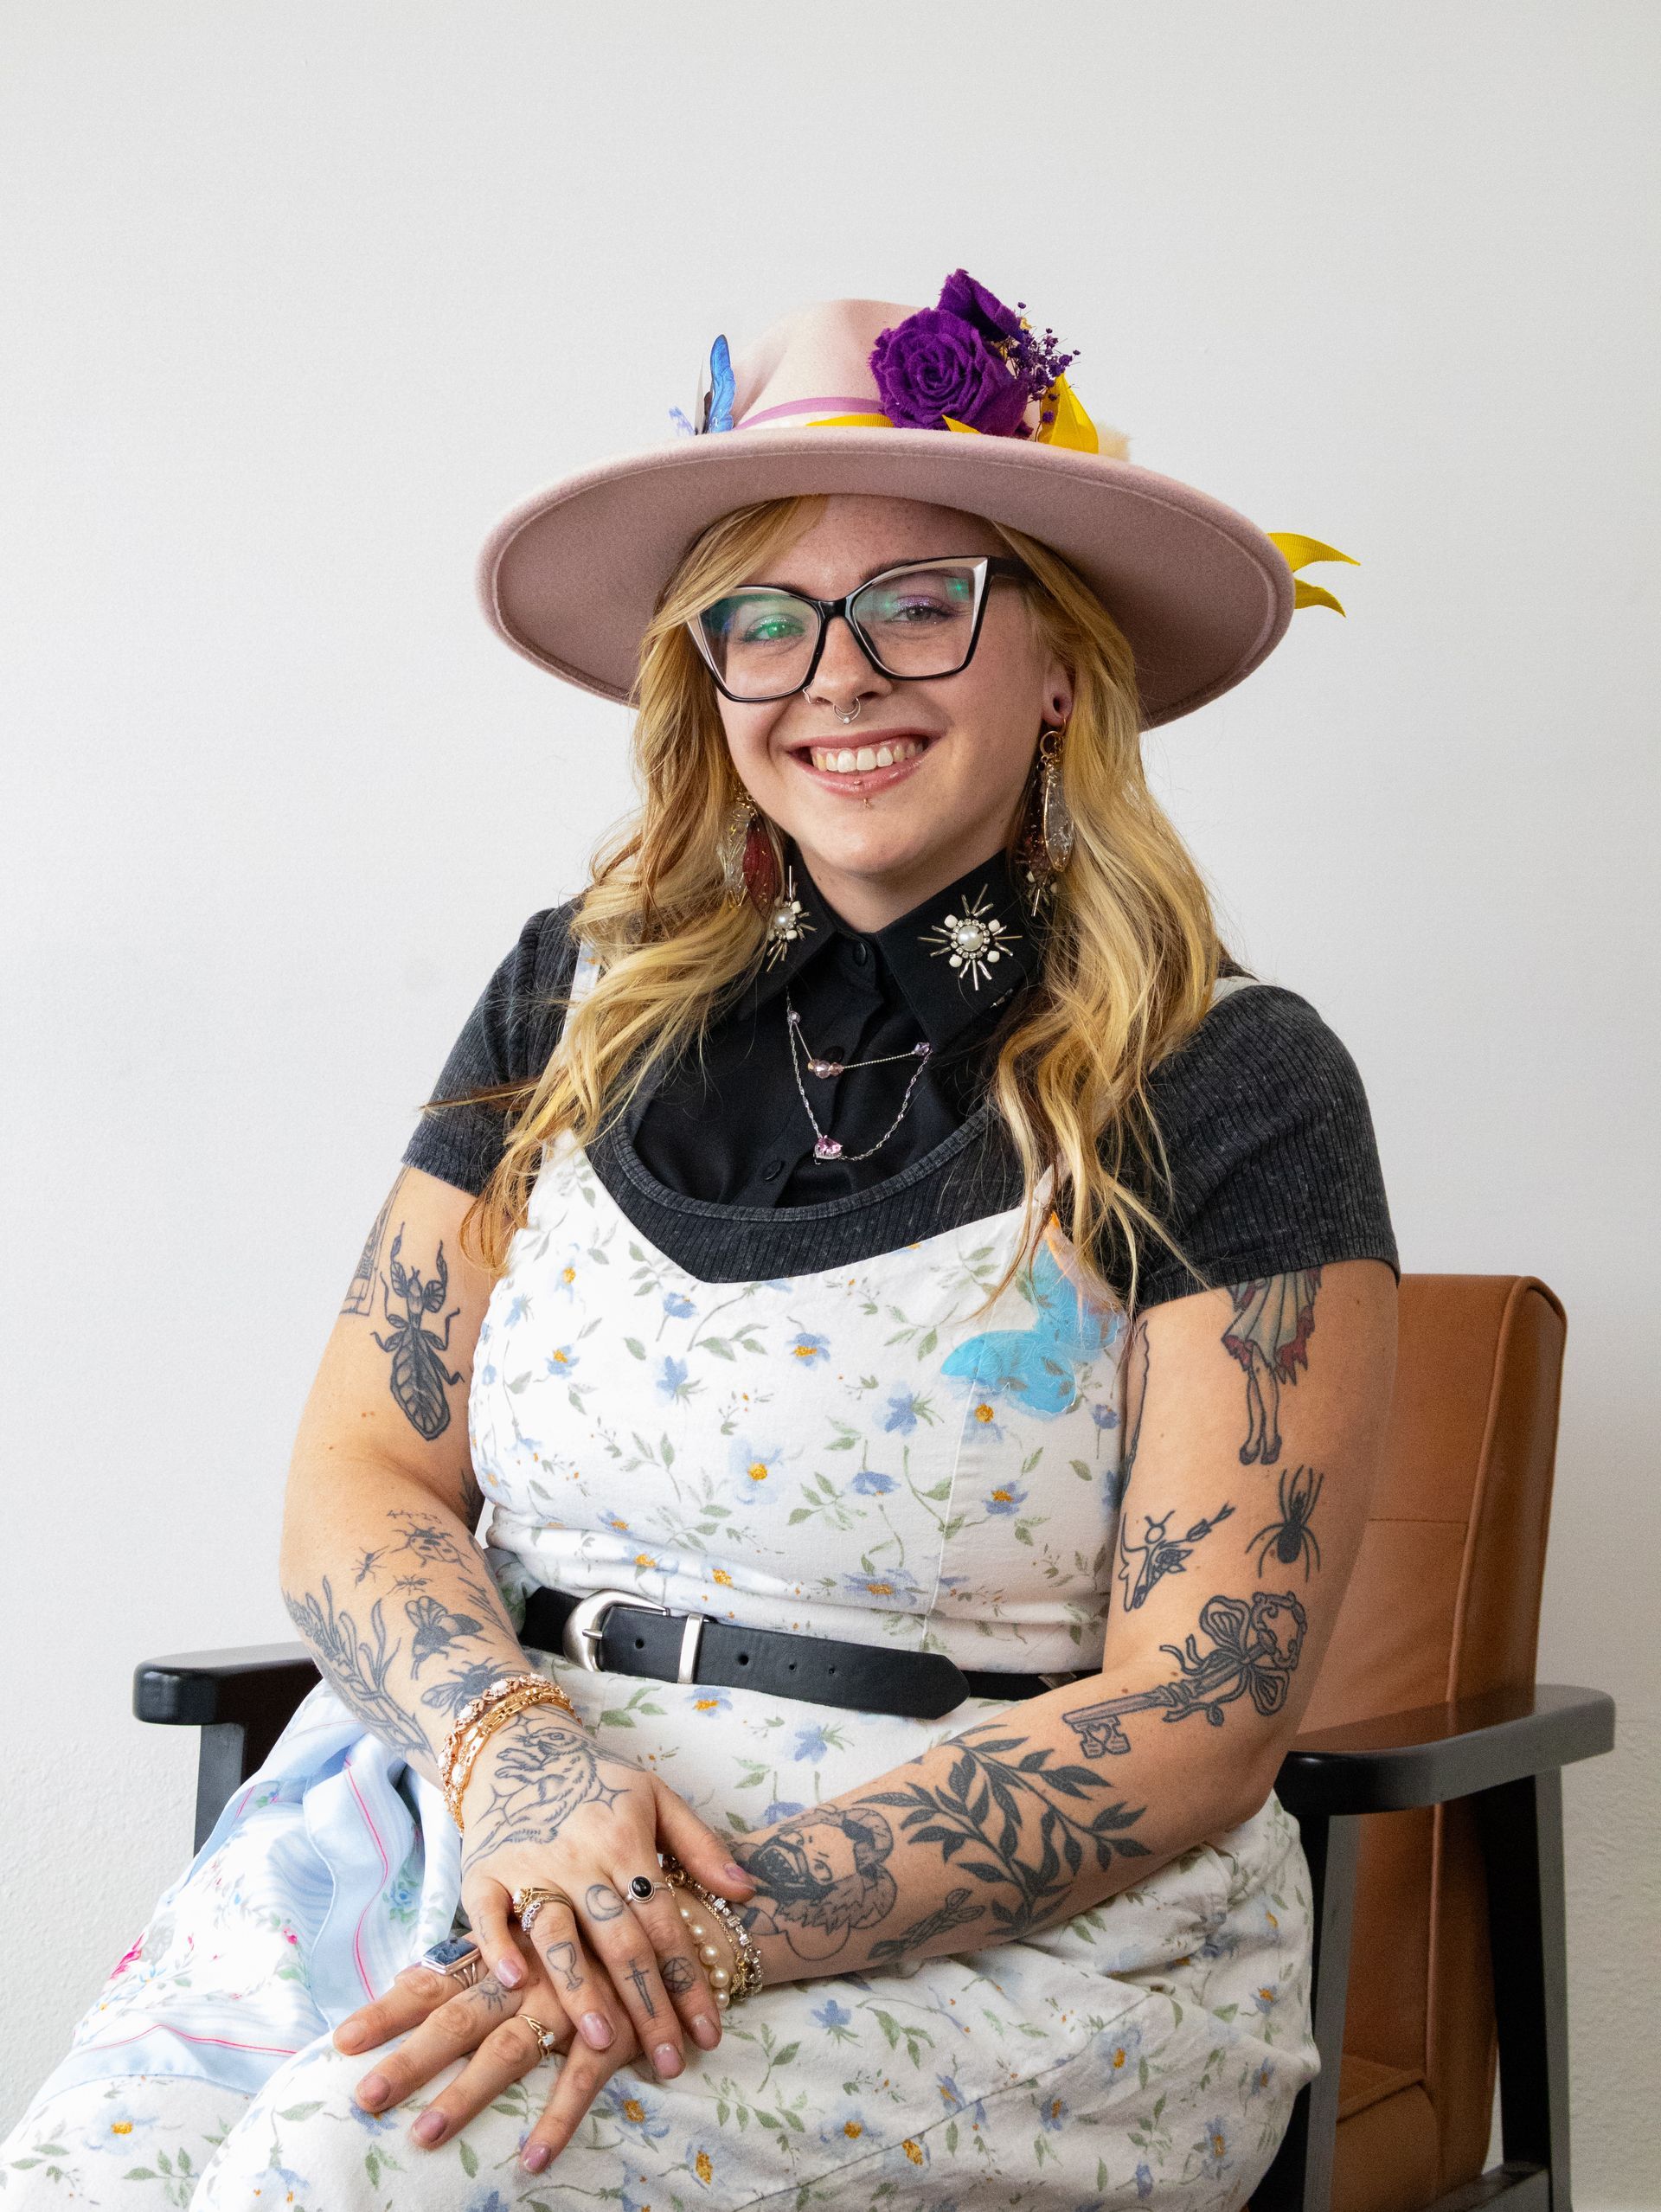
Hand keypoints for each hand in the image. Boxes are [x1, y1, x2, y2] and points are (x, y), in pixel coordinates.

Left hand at [334, 1921, 647, 2176]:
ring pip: (509, 2050)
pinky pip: (581, 2082)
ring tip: (424, 2135)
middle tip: (364, 2097)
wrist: (681, 1920)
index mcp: (506, 1950)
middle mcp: (530, 1973)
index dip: (389, 2009)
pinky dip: (558, 2121)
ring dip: (466, 2096)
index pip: (435, 1978)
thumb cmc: (598, 1929)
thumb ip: (481, 1953)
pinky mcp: (614, 2031)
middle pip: (458, 2017)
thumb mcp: (537, 1929)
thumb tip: (414, 1975)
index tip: (341, 2040)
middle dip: (410, 2058)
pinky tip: (531, 2160)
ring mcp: (571, 2002)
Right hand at [455, 1704, 753, 2077]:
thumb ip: (701, 1845)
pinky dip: (500, 1949)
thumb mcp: (656, 1796)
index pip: (665, 1921)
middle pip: (620, 1940)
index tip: (710, 2033)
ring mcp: (529, 1865)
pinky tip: (517, 1986)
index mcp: (626, 1839)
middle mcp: (579, 1857)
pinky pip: (489, 1916)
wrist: (519, 1746)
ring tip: (604, 2044)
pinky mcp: (482, 1873)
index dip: (689, 1979)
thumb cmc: (596, 1782)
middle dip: (648, 2006)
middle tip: (668, 2062)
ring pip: (558, 1934)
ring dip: (581, 1990)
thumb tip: (748, 1892)